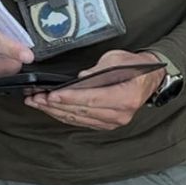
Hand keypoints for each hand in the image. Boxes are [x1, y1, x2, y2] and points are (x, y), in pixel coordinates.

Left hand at [24, 49, 165, 130]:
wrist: (149, 80)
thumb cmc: (134, 66)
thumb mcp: (116, 59)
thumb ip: (98, 70)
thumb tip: (80, 79)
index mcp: (125, 97)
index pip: (92, 99)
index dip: (70, 98)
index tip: (51, 95)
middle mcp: (120, 114)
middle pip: (82, 111)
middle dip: (56, 105)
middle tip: (36, 98)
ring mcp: (113, 122)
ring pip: (79, 119)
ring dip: (56, 111)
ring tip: (37, 103)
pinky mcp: (106, 125)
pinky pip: (82, 121)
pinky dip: (65, 115)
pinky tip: (51, 109)